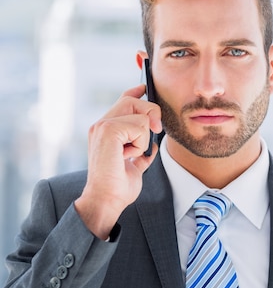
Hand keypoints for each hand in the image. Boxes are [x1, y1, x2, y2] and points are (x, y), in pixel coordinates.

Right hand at [74, 84, 161, 239]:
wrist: (107, 199)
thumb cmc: (119, 186)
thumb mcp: (136, 163)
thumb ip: (143, 149)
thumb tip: (155, 142)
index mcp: (107, 129)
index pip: (123, 100)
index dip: (137, 92)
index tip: (145, 88)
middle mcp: (102, 124)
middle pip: (134, 100)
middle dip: (152, 114)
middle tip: (155, 132)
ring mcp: (102, 126)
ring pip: (141, 114)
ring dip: (144, 137)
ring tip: (131, 154)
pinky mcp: (108, 131)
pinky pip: (140, 126)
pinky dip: (140, 143)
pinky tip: (128, 156)